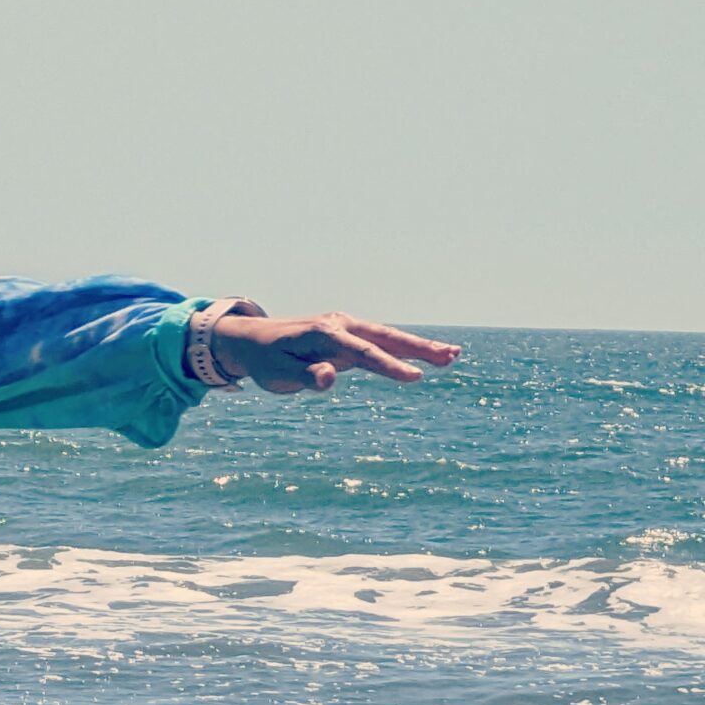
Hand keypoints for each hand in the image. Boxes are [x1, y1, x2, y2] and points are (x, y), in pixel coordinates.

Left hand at [213, 310, 459, 393]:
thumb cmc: (265, 361)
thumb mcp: (278, 375)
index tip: (415, 377)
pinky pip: (379, 342)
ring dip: (419, 347)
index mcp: (325, 334)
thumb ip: (304, 377)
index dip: (390, 366)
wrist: (252, 340)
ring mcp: (345, 328)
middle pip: (385, 338)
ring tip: (452, 356)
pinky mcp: (347, 335)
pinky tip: (424, 356)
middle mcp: (340, 325)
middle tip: (452, 356)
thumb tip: (330, 379)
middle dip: (419, 348)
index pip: (364, 354)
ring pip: (387, 337)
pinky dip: (402, 348)